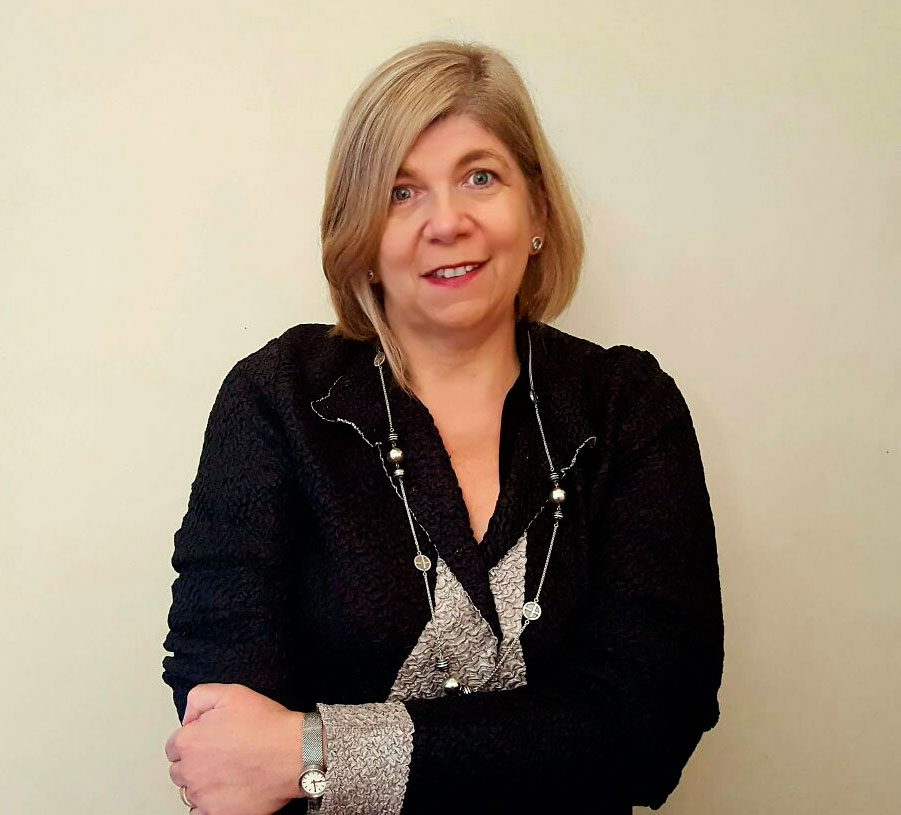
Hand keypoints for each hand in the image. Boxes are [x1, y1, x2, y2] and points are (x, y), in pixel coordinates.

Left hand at [165, 684, 303, 814]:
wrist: (294, 753)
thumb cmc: (267, 725)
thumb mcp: (232, 693)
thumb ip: (199, 698)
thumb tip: (188, 717)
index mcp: (189, 741)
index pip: (174, 746)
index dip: (193, 740)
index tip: (208, 740)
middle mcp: (190, 771)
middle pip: (179, 770)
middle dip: (195, 762)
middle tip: (220, 755)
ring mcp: (203, 795)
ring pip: (190, 792)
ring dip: (202, 783)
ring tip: (227, 773)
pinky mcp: (218, 813)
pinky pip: (199, 814)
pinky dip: (208, 805)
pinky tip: (224, 793)